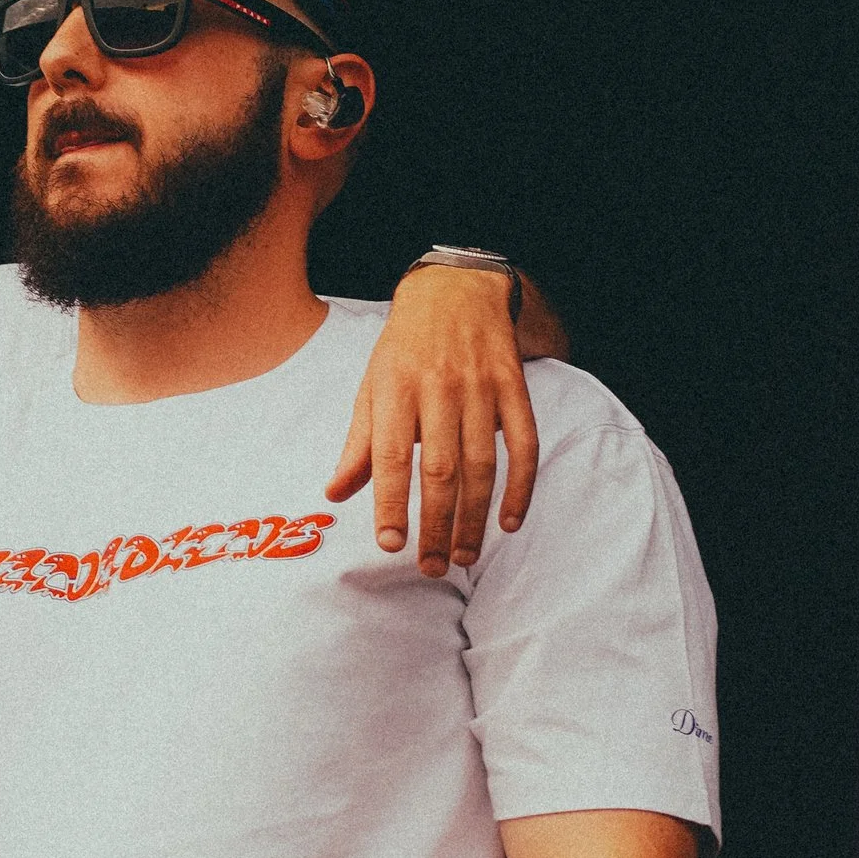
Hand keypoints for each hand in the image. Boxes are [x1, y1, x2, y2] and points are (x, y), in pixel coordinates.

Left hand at [325, 264, 542, 573]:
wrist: (455, 290)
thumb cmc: (405, 349)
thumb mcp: (372, 387)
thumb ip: (359, 444)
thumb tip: (335, 494)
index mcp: (396, 390)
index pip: (391, 457)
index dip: (390, 504)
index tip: (389, 544)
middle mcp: (439, 389)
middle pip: (440, 470)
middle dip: (436, 525)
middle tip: (431, 567)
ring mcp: (481, 388)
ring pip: (482, 464)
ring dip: (475, 517)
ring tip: (464, 556)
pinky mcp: (514, 388)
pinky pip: (524, 444)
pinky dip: (520, 486)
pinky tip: (509, 522)